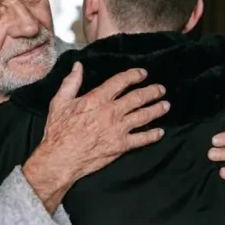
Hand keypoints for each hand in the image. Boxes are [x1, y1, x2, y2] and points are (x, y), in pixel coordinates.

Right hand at [23, 62, 168, 211]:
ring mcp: (119, 129)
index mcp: (97, 99)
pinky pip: (142, 139)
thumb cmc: (59, 131)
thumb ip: (71, 82)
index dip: (134, 75)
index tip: (143, 73)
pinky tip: (160, 132)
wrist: (61, 158)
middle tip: (161, 89)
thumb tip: (78, 66)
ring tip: (166, 105)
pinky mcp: (121, 145)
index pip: (121, 82)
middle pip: (138, 98)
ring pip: (144, 116)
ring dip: (156, 109)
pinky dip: (153, 135)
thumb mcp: (59, 102)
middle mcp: (112, 112)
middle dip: (152, 92)